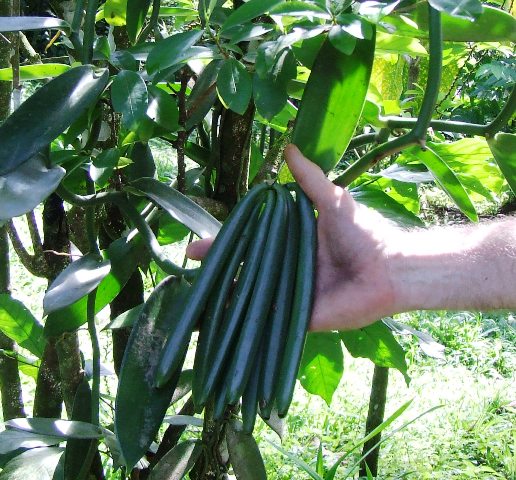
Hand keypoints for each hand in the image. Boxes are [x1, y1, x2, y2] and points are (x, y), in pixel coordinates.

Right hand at [187, 144, 399, 330]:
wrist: (389, 269)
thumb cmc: (363, 233)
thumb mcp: (332, 199)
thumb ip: (309, 178)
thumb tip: (288, 147)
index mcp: (293, 243)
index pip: (251, 242)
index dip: (225, 243)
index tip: (197, 246)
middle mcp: (288, 269)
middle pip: (246, 268)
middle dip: (218, 267)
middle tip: (190, 263)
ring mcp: (291, 295)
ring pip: (252, 296)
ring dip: (226, 296)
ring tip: (196, 297)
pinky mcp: (300, 317)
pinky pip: (270, 320)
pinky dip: (247, 322)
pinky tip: (220, 322)